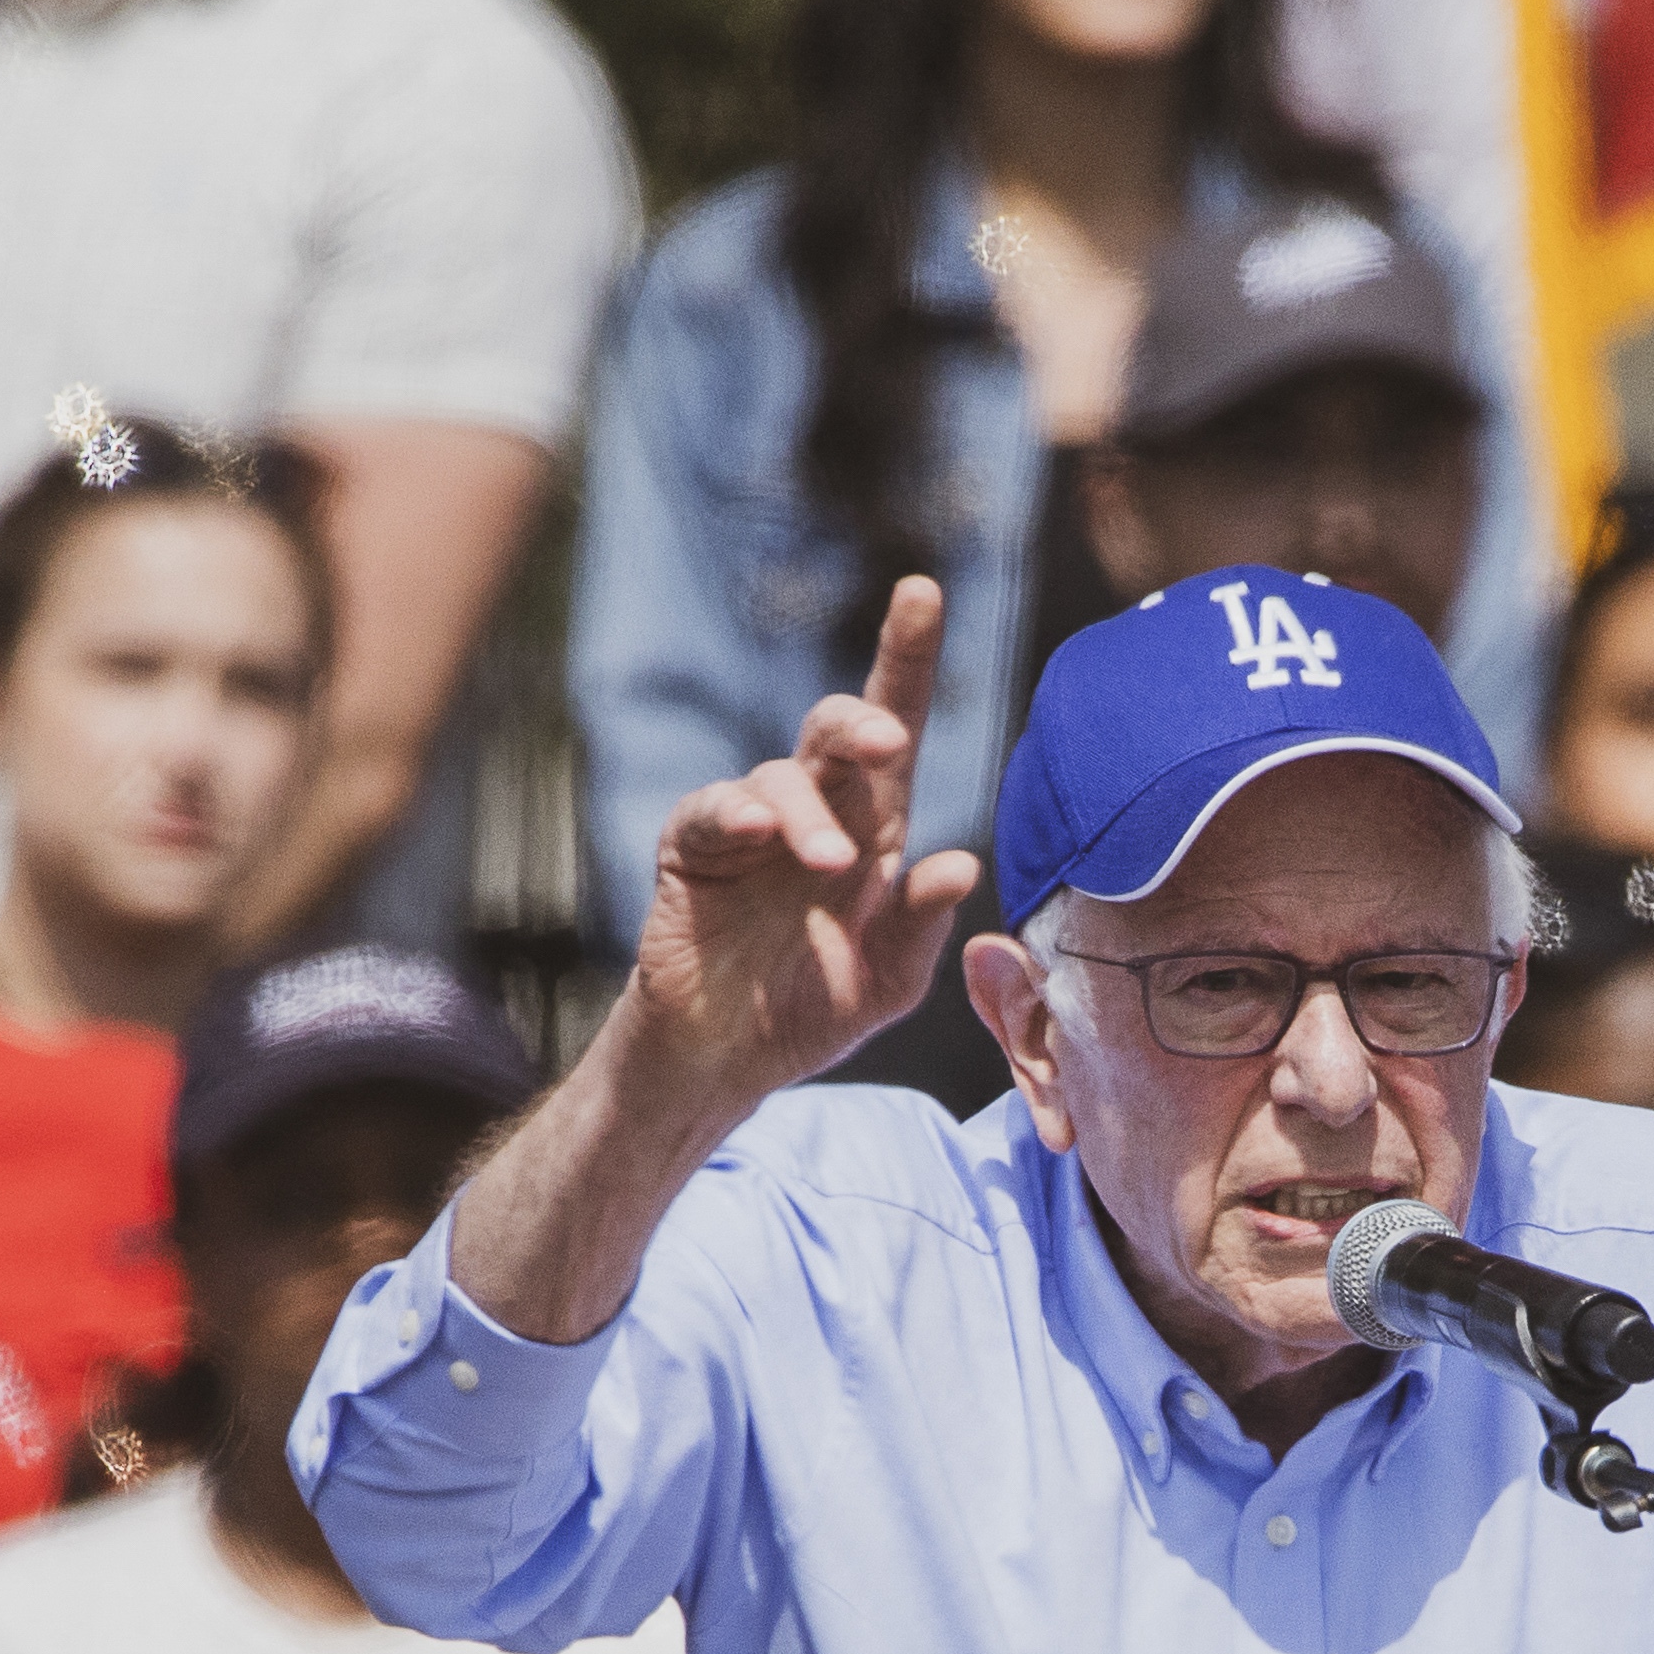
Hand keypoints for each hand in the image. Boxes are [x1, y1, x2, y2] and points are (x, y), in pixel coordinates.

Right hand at [625, 582, 975, 1114]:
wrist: (726, 1061)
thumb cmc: (812, 1008)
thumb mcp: (887, 980)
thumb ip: (921, 925)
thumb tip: (961, 862)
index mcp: (871, 829)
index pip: (896, 731)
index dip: (906, 661)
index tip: (922, 591)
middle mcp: (814, 811)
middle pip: (837, 730)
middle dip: (864, 718)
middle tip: (892, 740)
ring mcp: (750, 827)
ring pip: (780, 776)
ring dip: (808, 813)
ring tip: (829, 865)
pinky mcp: (693, 850)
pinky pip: (711, 811)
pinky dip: (738, 814)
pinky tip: (763, 833)